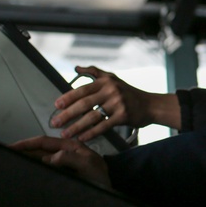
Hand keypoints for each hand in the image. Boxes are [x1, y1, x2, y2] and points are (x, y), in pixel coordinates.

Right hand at [11, 135, 111, 188]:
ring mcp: (63, 166)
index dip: (27, 143)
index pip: (44, 142)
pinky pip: (45, 172)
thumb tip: (47, 158)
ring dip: (26, 161)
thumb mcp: (88, 165)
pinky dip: (34, 172)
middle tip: (4, 155)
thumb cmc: (102, 180)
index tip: (11, 146)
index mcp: (71, 147)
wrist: (111, 196)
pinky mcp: (61, 177)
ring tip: (10, 164)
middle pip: (39, 151)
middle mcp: (65, 154)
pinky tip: (25, 175)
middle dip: (22, 151)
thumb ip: (70, 158)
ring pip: (40, 161)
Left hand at [52, 65, 167, 140]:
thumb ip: (95, 72)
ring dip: (76, 127)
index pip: (82, 89)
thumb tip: (76, 68)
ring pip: (92, 116)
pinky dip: (91, 133)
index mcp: (106, 81)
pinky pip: (103, 126)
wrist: (150, 105)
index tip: (56, 106)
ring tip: (65, 134)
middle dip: (67, 114)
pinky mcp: (123, 116)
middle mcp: (111, 90)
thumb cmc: (129, 93)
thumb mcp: (113, 78)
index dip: (68, 98)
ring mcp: (118, 103)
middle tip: (55, 123)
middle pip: (84, 103)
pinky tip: (82, 138)